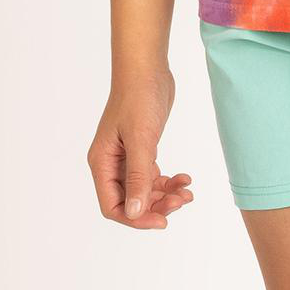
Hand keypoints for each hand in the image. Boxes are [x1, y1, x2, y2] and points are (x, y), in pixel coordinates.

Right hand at [88, 67, 193, 229]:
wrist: (148, 70)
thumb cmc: (139, 98)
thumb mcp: (141, 139)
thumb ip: (138, 177)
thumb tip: (134, 212)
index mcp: (102, 163)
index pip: (112, 206)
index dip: (136, 219)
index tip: (162, 220)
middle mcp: (111, 164)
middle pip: (130, 202)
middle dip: (156, 206)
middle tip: (182, 201)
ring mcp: (126, 158)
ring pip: (144, 191)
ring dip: (165, 196)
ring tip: (187, 192)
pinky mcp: (141, 150)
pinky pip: (152, 177)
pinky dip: (169, 182)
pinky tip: (185, 178)